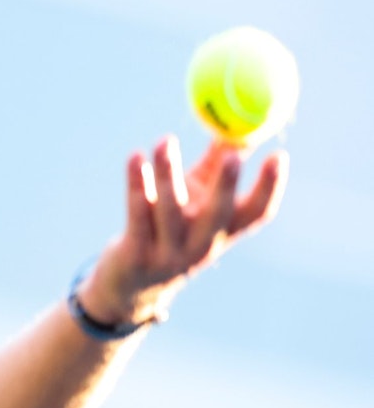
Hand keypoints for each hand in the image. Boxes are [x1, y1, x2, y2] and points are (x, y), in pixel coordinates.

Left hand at [78, 135, 289, 324]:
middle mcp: (201, 246)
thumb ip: (214, 164)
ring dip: (168, 173)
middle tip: (233, 155)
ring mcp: (169, 254)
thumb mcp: (195, 198)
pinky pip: (138, 214)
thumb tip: (238, 124)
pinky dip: (136, 183)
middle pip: (219, 216)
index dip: (270, 188)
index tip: (279, 155)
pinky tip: (135, 157)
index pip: (256, 215)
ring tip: (165, 140)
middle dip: (227, 186)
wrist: (129, 283)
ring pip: (170, 210)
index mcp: (222, 233)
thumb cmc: (167, 228)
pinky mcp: (136, 254)